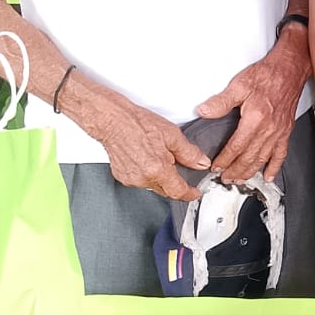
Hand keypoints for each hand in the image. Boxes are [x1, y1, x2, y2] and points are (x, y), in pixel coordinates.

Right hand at [87, 95, 208, 200]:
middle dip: (175, 183)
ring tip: (157, 156)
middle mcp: (142, 178)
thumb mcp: (171, 135)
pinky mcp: (122, 177)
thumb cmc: (138, 124)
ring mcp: (131, 179)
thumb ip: (189, 153)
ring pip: (153, 185)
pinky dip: (147, 174)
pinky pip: (141, 181)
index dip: (190, 194)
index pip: (178, 191)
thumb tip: (201, 163)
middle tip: (176, 166)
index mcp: (157, 169)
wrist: (113, 120)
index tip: (195, 193)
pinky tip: (145, 159)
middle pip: (166, 190)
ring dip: (160, 177)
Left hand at [195, 34, 308, 183]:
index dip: (225, 159)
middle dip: (235, 171)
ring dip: (250, 172)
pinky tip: (269, 176)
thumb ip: (220, 101)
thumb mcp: (239, 85)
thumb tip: (203, 111)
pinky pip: (281, 154)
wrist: (290, 69)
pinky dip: (274, 167)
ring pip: (263, 159)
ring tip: (240, 180)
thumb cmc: (267, 75)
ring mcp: (279, 132)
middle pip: (249, 157)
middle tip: (225, 179)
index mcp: (255, 119)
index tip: (216, 167)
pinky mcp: (286, 131)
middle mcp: (268, 129)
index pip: (236, 146)